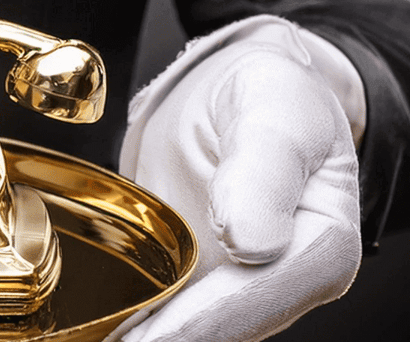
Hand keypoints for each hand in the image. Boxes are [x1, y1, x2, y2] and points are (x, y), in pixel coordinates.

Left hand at [113, 16, 361, 341]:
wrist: (239, 93)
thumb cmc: (268, 95)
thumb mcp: (273, 106)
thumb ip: (266, 166)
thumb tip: (254, 243)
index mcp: (321, 242)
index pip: (260, 296)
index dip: (202, 322)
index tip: (149, 340)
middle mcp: (285, 281)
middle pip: (225, 328)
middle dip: (165, 339)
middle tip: (97, 340)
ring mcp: (240, 287)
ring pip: (193, 330)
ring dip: (148, 335)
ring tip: (87, 336)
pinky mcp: (200, 282)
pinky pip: (167, 314)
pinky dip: (135, 325)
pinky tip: (92, 329)